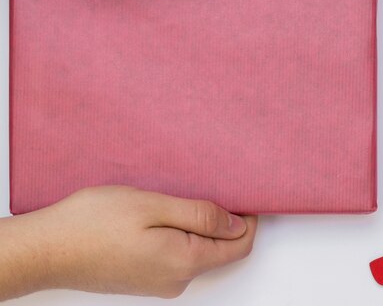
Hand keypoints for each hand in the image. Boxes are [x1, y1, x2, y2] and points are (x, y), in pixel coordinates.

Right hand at [0, 186, 256, 299]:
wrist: (44, 250)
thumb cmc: (92, 224)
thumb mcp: (153, 207)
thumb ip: (200, 217)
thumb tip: (238, 224)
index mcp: (185, 262)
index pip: (238, 246)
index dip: (249, 219)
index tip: (244, 194)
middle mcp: (177, 279)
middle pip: (220, 250)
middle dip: (225, 221)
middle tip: (211, 188)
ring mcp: (159, 283)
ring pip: (198, 252)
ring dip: (200, 227)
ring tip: (180, 198)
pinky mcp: (144, 279)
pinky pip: (177, 256)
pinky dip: (180, 236)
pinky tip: (161, 216)